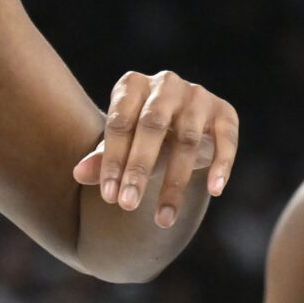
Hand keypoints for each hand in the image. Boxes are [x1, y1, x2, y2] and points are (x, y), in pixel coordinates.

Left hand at [72, 70, 240, 229]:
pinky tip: (214, 191)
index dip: (113, 160)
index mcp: (132, 85)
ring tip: (164, 218)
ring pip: (187, 140)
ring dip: (176, 182)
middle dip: (139, 168)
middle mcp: (165, 84)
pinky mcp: (224, 112)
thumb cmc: (141, 135)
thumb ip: (103, 157)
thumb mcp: (122, 145)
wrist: (180, 123)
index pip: (120, 122)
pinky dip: (221, 165)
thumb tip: (78, 174)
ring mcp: (198, 95)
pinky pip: (226, 140)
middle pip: (152, 126)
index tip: (109, 197)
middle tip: (128, 205)